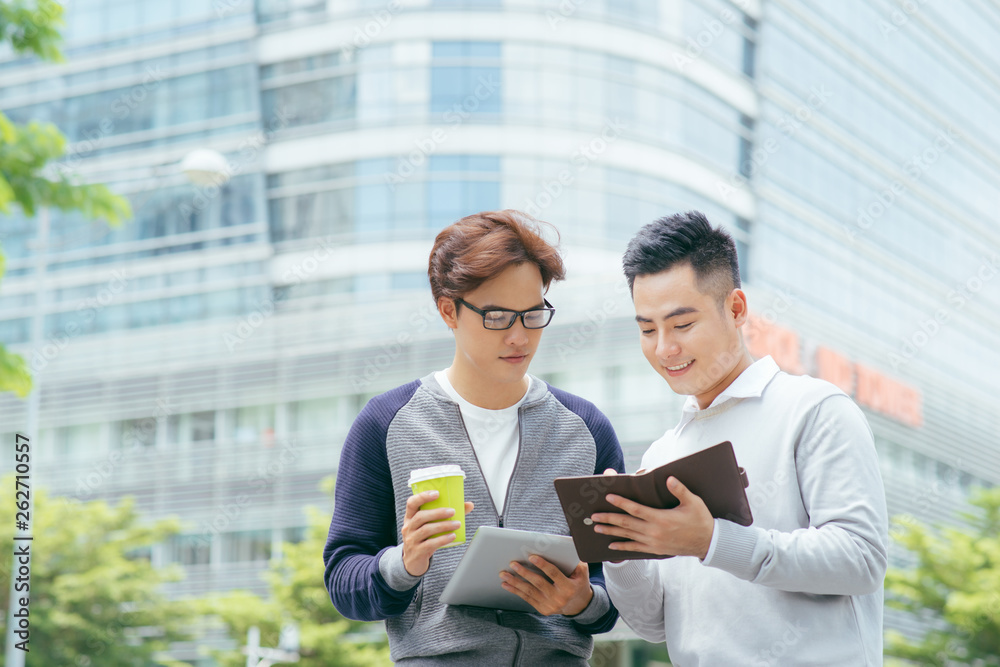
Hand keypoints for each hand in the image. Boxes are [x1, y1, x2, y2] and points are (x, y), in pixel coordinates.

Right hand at [400, 491, 474, 576]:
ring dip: (443, 525)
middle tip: (453, 511)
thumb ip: (447, 514)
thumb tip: (469, 505)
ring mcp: (411, 540)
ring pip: (426, 530)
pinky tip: (452, 536)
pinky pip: (430, 544)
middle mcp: (408, 527)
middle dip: (438, 512)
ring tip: (457, 524)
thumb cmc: (424, 538)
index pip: (411, 503)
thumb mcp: (430, 525)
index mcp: (410, 517)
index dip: (423, 496)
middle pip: (420, 516)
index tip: (437, 493)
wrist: (413, 562)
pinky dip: (442, 539)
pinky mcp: (417, 551)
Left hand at [499, 557, 593, 615]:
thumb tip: (565, 547)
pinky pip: (527, 598)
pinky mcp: (543, 609)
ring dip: (515, 582)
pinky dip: (516, 591)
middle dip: (524, 573)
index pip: (553, 574)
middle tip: (513, 564)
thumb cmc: (579, 583)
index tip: (531, 556)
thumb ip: (576, 561)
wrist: (579, 605)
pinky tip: (506, 584)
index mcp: (569, 587)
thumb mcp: (582, 572)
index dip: (542, 565)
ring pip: (530, 592)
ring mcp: (550, 605)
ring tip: (504, 574)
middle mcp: (559, 598)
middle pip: (538, 583)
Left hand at [591, 476, 713, 558]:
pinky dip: (622, 547)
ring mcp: (654, 542)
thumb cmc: (700, 519)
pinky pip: (635, 548)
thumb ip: (680, 490)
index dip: (621, 502)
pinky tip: (612, 546)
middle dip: (608, 518)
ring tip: (597, 527)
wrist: (708, 543)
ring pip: (628, 536)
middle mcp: (654, 532)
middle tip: (593, 515)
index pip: (636, 509)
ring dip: (611, 531)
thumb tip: (669, 478)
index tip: (608, 497)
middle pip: (626, 523)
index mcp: (661, 518)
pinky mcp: (655, 549)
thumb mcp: (693, 502)